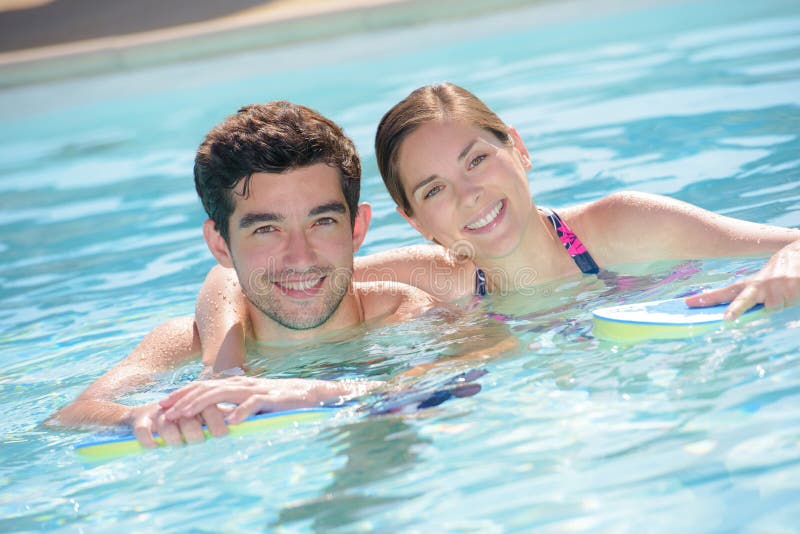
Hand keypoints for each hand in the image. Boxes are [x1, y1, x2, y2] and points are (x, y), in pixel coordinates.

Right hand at [128, 401, 227, 447]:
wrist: (145, 416)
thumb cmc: (184, 420)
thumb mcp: (203, 417)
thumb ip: (222, 418)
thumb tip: (247, 426)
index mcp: (195, 404)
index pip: (207, 408)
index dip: (215, 421)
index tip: (222, 435)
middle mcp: (177, 407)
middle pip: (187, 416)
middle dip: (194, 431)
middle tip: (200, 442)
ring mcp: (158, 414)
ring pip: (166, 423)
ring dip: (172, 436)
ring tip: (179, 446)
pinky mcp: (140, 421)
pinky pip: (143, 430)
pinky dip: (148, 439)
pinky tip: (154, 447)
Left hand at [160, 377, 377, 424]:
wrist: (310, 393)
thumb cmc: (279, 401)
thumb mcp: (250, 402)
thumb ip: (231, 406)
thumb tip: (209, 418)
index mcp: (236, 384)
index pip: (202, 385)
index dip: (181, 393)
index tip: (161, 405)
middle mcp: (242, 383)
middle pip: (207, 389)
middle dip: (183, 401)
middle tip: (164, 414)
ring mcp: (256, 389)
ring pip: (223, 394)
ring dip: (202, 405)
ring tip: (186, 417)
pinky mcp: (272, 398)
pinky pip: (254, 404)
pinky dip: (241, 412)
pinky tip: (230, 423)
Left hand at [685, 240, 799, 319]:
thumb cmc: (782, 275)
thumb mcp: (765, 283)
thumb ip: (751, 298)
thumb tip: (731, 316)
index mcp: (751, 284)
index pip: (725, 292)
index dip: (707, 298)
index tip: (689, 303)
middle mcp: (760, 285)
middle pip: (742, 299)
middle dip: (734, 309)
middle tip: (726, 319)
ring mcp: (775, 287)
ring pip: (773, 306)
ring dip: (780, 303)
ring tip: (787, 291)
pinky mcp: (791, 289)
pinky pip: (787, 303)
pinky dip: (791, 299)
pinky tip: (794, 289)